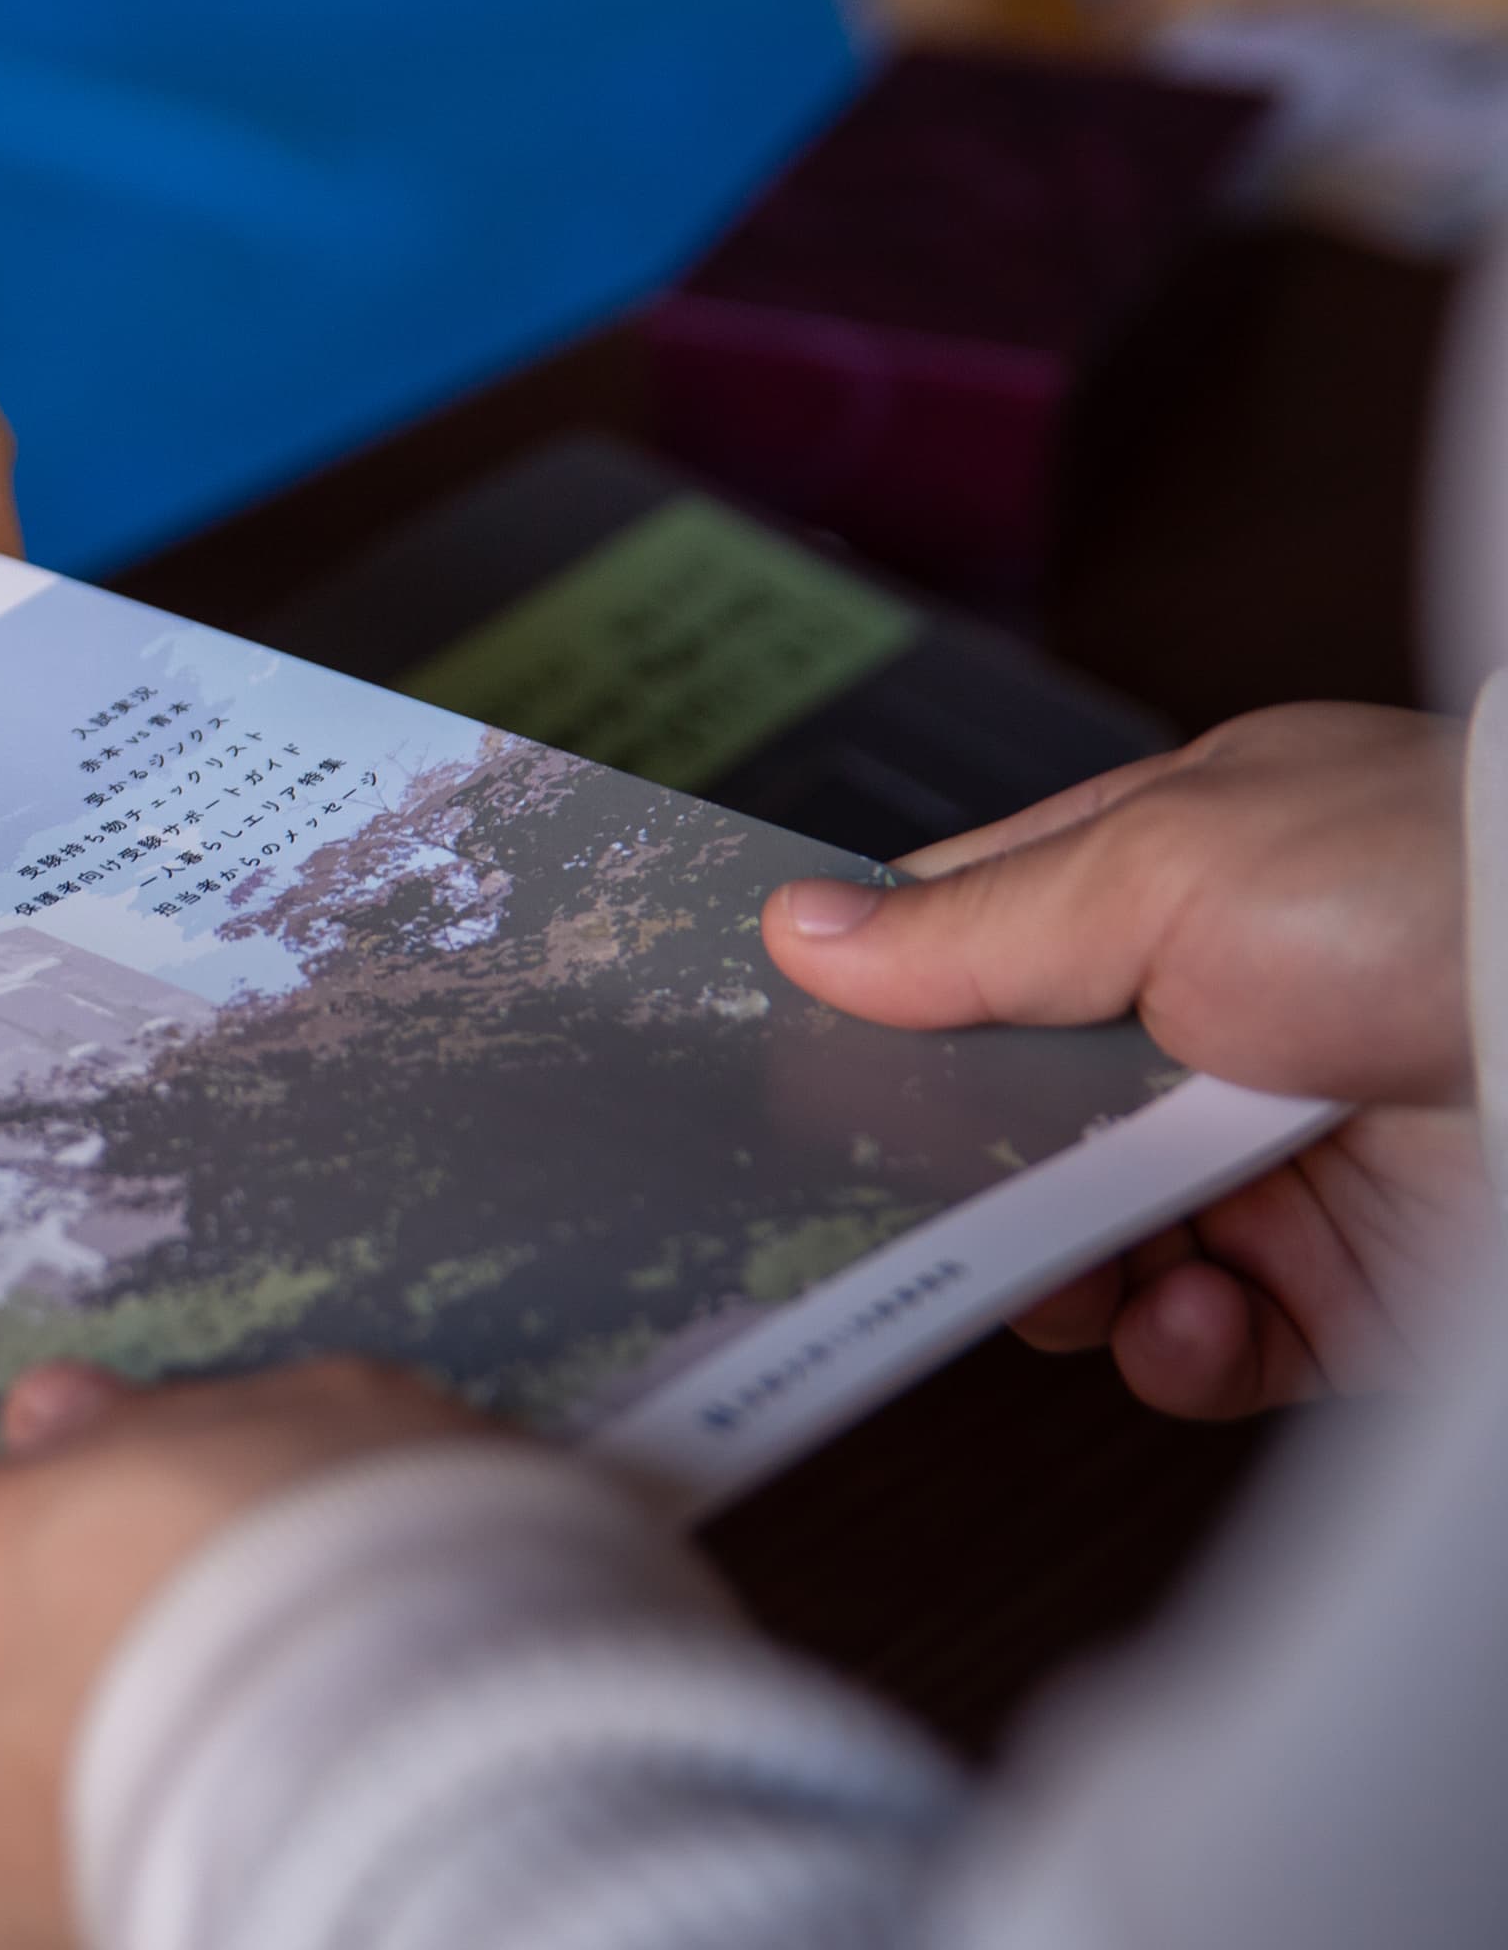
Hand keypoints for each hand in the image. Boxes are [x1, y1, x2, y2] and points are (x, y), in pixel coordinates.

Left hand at [0, 1359, 481, 1949]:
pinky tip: (319, 1849)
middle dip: (58, 1695)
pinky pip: (127, 1914)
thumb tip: (64, 1425)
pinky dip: (197, 1885)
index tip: (0, 1546)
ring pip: (40, 1842)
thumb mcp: (302, 1419)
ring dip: (130, 1810)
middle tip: (216, 1656)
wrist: (509, 1804)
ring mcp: (24, 1908)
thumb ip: (153, 1430)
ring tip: (298, 1769)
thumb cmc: (398, 1584)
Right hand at [762, 702, 1483, 1417]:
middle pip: (1010, 1129)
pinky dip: (1179, 1355)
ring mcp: (1275, 1163)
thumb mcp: (1160, 867)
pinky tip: (1198, 1320)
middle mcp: (1213, 1026)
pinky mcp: (1345, 1293)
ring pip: (1089, 1255)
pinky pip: (1207, 1353)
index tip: (792, 1072)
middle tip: (916, 1206)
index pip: (968, 950)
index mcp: (1163, 885)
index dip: (877, 1014)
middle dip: (955, 1179)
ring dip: (1060, 1279)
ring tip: (1079, 1276)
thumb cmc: (1431, 886)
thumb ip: (972, 925)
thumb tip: (802, 931)